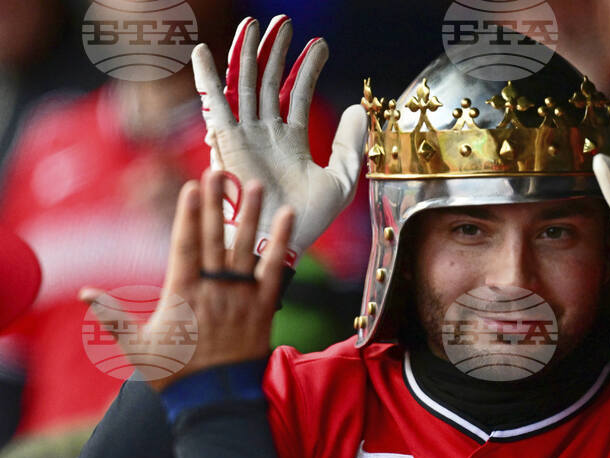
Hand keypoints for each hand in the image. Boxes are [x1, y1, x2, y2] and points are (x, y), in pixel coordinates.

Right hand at [81, 170, 292, 390]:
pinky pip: (276, 270)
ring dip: (251, 215)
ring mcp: (241, 297)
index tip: (191, 188)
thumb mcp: (137, 347)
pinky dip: (282, 244)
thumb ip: (113, 317)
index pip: (185, 245)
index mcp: (182, 294)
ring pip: (246, 248)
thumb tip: (86, 294)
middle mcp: (213, 290)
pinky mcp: (265, 307)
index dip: (188, 215)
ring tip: (254, 186)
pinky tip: (288, 218)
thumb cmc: (174, 375)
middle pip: (214, 238)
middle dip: (216, 203)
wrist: (215, 401)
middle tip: (218, 172)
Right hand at [192, 16, 365, 264]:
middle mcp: (265, 134)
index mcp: (290, 141)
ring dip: (248, 55)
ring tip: (255, 25)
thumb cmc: (307, 218)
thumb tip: (358, 108)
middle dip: (276, 51)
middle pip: (268, 82)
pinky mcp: (226, 142)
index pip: (297, 94)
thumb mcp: (341, 179)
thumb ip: (349, 144)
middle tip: (284, 22)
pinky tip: (204, 52)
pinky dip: (208, 79)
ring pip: (244, 85)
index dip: (309, 68)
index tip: (321, 45)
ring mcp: (245, 136)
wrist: (279, 238)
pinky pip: (214, 105)